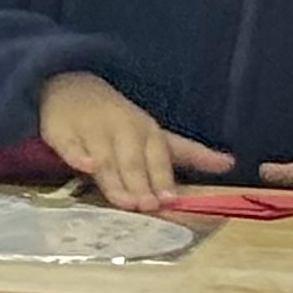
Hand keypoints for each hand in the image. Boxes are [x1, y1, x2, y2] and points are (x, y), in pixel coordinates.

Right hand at [36, 70, 233, 211]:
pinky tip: (86, 165)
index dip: (162, 179)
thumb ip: (189, 154)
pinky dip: (77, 155)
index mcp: (145, 130)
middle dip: (140, 183)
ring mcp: (90, 129)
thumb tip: (231, 164)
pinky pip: (68, 145)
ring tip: (125, 202)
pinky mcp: (61, 132)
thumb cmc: (118, 118)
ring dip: (115, 180)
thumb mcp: (155, 134)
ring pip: (104, 159)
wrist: (69, 86)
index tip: (169, 201)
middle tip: (147, 207)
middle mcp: (120, 128)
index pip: (157, 156)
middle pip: (132, 161)